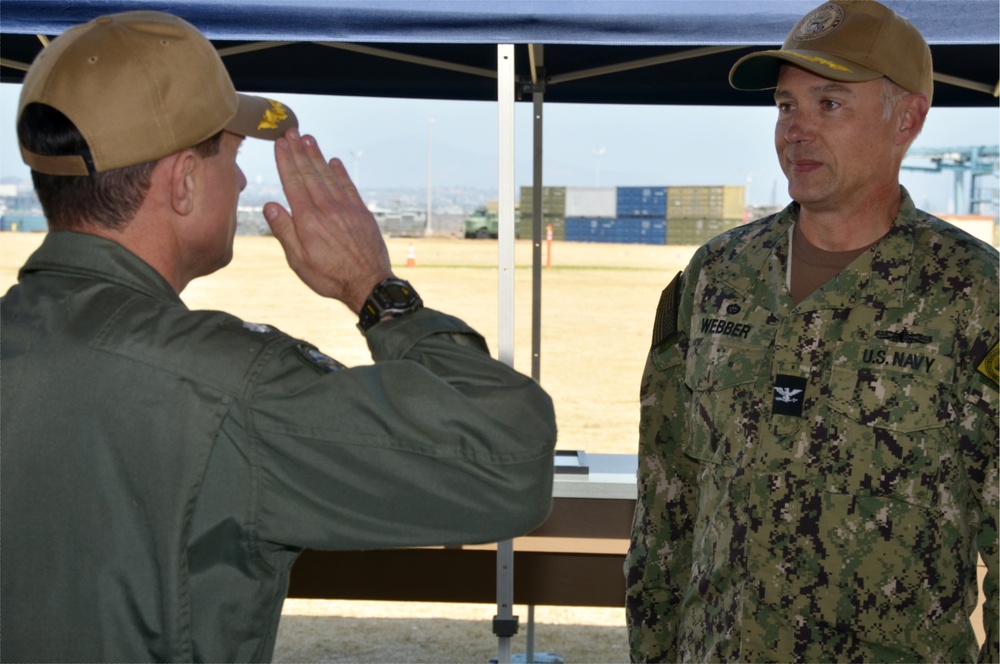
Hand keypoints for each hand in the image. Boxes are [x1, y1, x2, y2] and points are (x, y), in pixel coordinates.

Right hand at [264, 128, 392, 312]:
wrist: (369, 284)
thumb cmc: (330, 277)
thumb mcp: (299, 261)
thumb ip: (284, 231)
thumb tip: (269, 206)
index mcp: (308, 220)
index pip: (293, 182)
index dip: (286, 161)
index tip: (280, 143)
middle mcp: (327, 208)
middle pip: (310, 173)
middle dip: (299, 151)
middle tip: (291, 131)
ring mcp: (346, 208)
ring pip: (329, 176)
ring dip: (317, 156)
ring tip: (308, 139)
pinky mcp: (361, 213)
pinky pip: (349, 187)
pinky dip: (340, 172)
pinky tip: (334, 161)